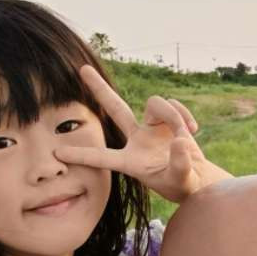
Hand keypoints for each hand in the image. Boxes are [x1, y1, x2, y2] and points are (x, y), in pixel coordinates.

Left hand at [55, 65, 230, 202]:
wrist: (198, 180)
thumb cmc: (185, 186)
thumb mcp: (183, 181)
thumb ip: (180, 164)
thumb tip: (179, 140)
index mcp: (132, 162)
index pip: (102, 158)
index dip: (82, 155)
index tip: (58, 153)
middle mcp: (137, 141)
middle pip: (116, 109)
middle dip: (99, 89)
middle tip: (82, 68)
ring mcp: (150, 128)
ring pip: (156, 103)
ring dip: (174, 115)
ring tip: (187, 135)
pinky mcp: (166, 121)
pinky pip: (173, 106)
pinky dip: (184, 116)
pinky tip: (193, 131)